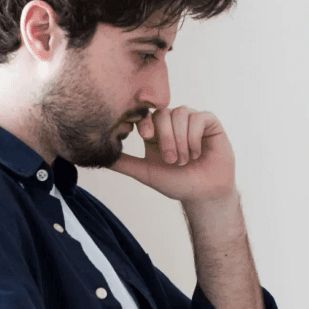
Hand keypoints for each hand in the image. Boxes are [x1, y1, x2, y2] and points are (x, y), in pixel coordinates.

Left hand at [110, 105, 236, 206]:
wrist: (203, 194)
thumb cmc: (176, 183)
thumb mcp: (146, 172)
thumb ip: (124, 163)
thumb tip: (99, 156)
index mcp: (156, 130)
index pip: (146, 114)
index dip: (145, 122)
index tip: (146, 137)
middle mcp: (173, 121)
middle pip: (163, 113)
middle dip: (166, 139)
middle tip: (171, 161)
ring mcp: (191, 120)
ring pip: (180, 114)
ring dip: (182, 141)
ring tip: (185, 160)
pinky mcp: (209, 122)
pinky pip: (198, 118)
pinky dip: (195, 138)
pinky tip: (197, 153)